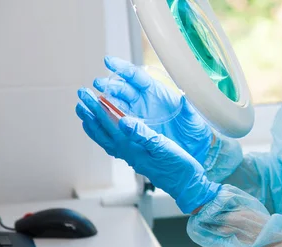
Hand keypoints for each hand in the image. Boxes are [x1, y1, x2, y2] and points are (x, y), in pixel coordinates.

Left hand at [76, 88, 219, 213]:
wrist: (187, 185)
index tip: (86, 95)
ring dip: (95, 127)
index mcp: (133, 147)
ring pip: (106, 140)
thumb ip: (143, 134)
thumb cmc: (179, 167)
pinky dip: (106, 137)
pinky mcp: (138, 159)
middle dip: (90, 116)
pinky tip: (108, 134)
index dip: (97, 108)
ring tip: (85, 116)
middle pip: (103, 132)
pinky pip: (115, 146)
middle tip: (79, 101)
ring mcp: (132, 157)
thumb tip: (123, 121)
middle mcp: (128, 153)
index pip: (110, 124)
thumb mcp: (164, 147)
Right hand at [93, 56, 212, 163]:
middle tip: (98, 85)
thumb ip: (188, 107)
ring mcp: (137, 116)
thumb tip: (185, 96)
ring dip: (102, 103)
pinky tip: (91, 120)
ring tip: (87, 100)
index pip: (136, 76)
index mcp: (155, 92)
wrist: (194, 150)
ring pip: (115, 106)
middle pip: (122, 90)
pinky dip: (103, 121)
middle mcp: (143, 102)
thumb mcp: (193, 118)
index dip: (123, 68)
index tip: (109, 62)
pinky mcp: (133, 132)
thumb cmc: (194, 131)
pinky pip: (115, 124)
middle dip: (109, 86)